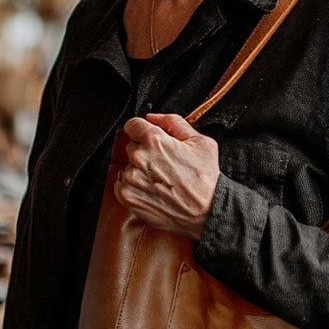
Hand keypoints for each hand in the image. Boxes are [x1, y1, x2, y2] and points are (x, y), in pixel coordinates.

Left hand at [113, 113, 219, 239]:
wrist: (206, 211)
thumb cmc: (205, 178)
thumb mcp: (200, 142)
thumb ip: (173, 122)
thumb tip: (153, 117)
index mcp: (155, 141)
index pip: (132, 125)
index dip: (142, 130)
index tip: (148, 138)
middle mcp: (139, 158)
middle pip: (131, 146)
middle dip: (144, 151)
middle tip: (163, 163)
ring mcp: (131, 178)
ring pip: (128, 166)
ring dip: (139, 170)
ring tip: (160, 180)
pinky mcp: (128, 196)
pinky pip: (122, 184)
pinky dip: (134, 187)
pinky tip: (152, 190)